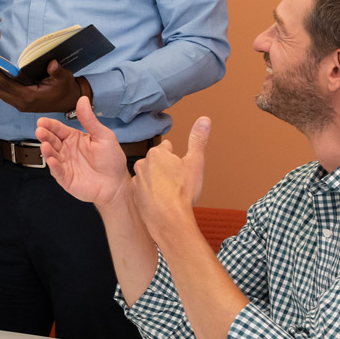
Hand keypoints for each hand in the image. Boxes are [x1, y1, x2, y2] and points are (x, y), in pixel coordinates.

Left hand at [0, 60, 90, 114]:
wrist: (69, 101)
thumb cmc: (65, 89)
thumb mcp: (64, 78)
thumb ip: (57, 71)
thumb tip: (51, 63)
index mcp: (29, 97)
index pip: (6, 85)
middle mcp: (21, 103)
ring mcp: (19, 104)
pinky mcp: (20, 103)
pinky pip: (3, 93)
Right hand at [34, 97, 129, 204]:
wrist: (116, 184)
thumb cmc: (111, 160)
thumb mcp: (103, 136)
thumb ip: (90, 120)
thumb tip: (83, 99)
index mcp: (73, 138)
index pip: (58, 129)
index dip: (50, 125)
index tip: (42, 121)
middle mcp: (66, 150)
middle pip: (52, 140)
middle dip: (45, 135)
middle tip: (40, 131)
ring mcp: (64, 164)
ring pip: (52, 155)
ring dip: (47, 150)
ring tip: (45, 145)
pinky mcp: (65, 178)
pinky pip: (57, 171)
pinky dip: (54, 166)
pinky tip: (52, 160)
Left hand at [131, 117, 211, 238]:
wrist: (169, 219)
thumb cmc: (182, 191)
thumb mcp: (195, 162)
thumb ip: (198, 139)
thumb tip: (204, 119)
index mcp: (157, 154)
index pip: (167, 148)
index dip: (177, 157)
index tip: (181, 168)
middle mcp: (142, 164)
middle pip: (157, 162)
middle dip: (167, 169)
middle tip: (178, 182)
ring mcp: (137, 180)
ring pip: (150, 176)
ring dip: (159, 181)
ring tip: (171, 193)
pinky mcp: (135, 195)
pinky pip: (145, 190)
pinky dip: (152, 194)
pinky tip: (162, 202)